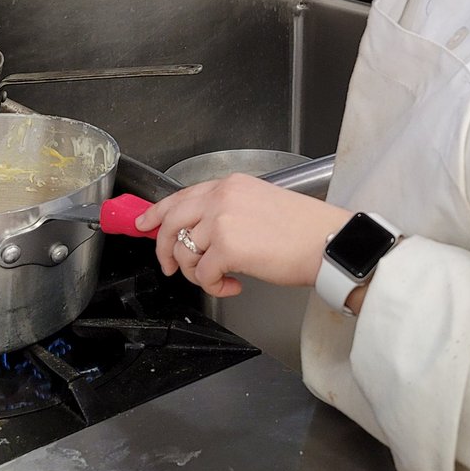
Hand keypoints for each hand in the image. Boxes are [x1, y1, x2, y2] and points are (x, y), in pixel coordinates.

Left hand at [138, 174, 352, 298]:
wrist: (325, 242)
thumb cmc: (302, 228)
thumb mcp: (259, 203)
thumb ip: (227, 210)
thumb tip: (199, 231)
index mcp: (230, 185)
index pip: (180, 195)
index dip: (157, 213)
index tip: (143, 224)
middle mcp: (222, 197)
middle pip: (171, 221)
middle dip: (164, 248)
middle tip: (171, 267)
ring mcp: (222, 220)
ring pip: (185, 252)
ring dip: (199, 272)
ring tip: (222, 276)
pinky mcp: (227, 247)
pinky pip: (203, 274)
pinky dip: (216, 286)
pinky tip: (234, 285)